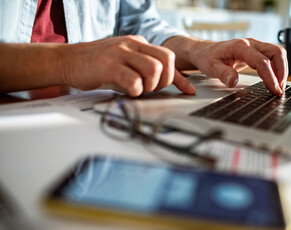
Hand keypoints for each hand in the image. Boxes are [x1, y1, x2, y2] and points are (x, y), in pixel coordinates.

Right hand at [62, 36, 194, 95]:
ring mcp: (120, 53)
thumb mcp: (126, 64)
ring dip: (152, 85)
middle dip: (166, 80)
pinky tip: (129, 91)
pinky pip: (132, 78)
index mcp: (139, 44)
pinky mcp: (108, 65)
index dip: (180, 77)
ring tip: (140, 90)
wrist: (68, 60)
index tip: (188, 90)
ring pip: (154, 67)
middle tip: (153, 89)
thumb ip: (144, 71)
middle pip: (167, 59)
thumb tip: (166, 84)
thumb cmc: (98, 65)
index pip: (168, 57)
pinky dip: (136, 89)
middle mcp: (132, 45)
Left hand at [191, 38, 287, 94]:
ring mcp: (255, 46)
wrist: (205, 51)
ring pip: (277, 53)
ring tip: (279, 87)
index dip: (270, 76)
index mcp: (240, 47)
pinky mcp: (256, 51)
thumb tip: (233, 81)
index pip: (261, 61)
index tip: (274, 89)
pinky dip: (277, 68)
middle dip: (282, 71)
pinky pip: (273, 57)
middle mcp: (250, 44)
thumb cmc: (207, 57)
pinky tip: (275, 80)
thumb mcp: (210, 67)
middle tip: (280, 89)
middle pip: (276, 52)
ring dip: (282, 70)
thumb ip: (222, 74)